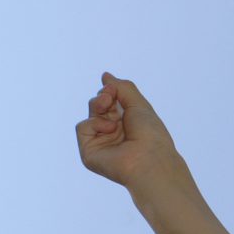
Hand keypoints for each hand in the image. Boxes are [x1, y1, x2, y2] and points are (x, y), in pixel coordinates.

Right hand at [76, 73, 185, 189]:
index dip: (111, 92)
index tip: (113, 89)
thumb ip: (121, 88)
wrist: (149, 158)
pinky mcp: (90, 153)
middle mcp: (114, 134)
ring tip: (107, 107)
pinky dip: (94, 123)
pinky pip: (82, 127)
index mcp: (127, 124)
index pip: (111, 102)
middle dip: (103, 97)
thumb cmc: (150, 134)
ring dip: (97, 106)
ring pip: (90, 115)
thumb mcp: (138, 103)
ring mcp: (102, 144)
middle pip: (98, 106)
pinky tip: (109, 129)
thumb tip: (106, 76)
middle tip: (109, 97)